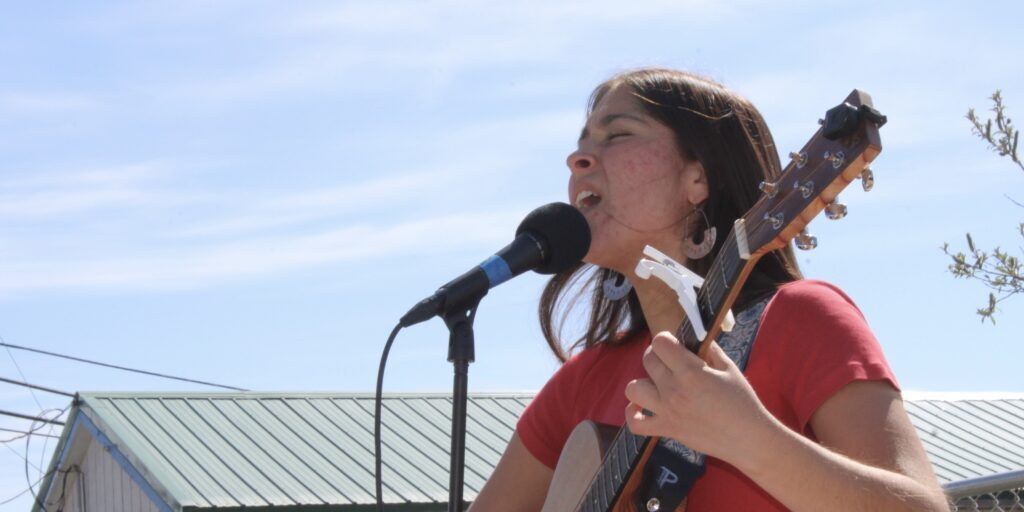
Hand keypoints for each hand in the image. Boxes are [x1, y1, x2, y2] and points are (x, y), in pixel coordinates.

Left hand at [623, 331, 777, 464]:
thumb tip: (695, 336)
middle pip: (647, 360)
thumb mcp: (729, 368)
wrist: (747, 438)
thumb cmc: (742, 402)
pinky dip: (633, 414)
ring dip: (643, 382)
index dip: (666, 339)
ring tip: (657, 384)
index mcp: (690, 372)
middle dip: (657, 355)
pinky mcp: (665, 429)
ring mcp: (666, 411)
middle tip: (670, 362)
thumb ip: (709, 350)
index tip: (674, 344)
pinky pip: (635, 423)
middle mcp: (673, 390)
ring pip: (633, 388)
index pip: (661, 343)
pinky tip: (640, 406)